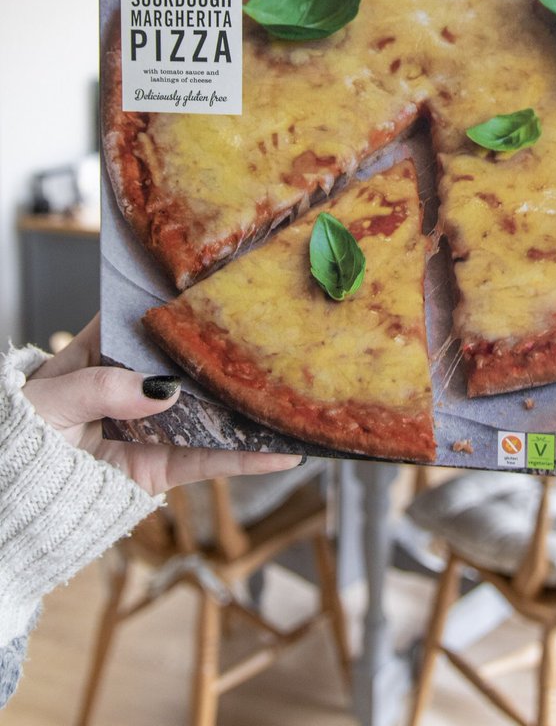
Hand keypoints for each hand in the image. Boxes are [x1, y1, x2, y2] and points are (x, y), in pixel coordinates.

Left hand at [23, 316, 301, 496]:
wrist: (10, 501)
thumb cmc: (17, 437)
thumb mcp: (51, 401)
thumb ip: (103, 389)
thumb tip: (164, 392)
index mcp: (102, 350)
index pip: (150, 318)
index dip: (186, 303)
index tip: (228, 286)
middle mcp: (135, 383)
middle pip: (190, 364)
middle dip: (232, 355)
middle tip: (282, 340)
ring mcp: (151, 425)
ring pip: (208, 412)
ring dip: (250, 409)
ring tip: (295, 397)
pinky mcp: (159, 467)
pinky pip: (206, 461)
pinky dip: (244, 459)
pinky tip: (280, 453)